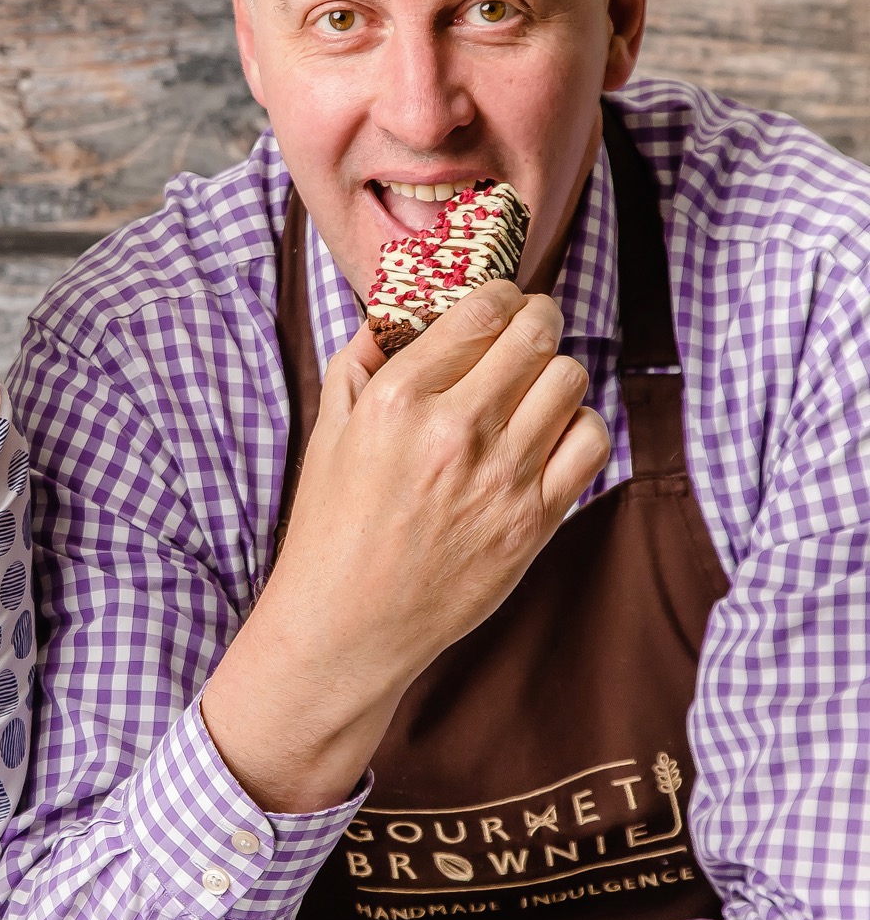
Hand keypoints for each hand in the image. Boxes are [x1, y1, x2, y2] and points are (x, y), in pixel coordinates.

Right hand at [204, 281, 608, 810]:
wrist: (349, 624)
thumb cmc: (332, 528)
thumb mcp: (326, 433)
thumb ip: (357, 363)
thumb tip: (392, 314)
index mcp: (398, 398)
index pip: (484, 309)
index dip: (502, 295)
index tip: (499, 304)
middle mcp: (454, 428)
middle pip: (538, 333)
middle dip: (538, 320)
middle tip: (529, 331)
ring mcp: (502, 475)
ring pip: (570, 379)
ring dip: (555, 373)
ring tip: (534, 389)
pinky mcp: (535, 518)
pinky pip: (592, 441)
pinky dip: (579, 427)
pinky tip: (549, 437)